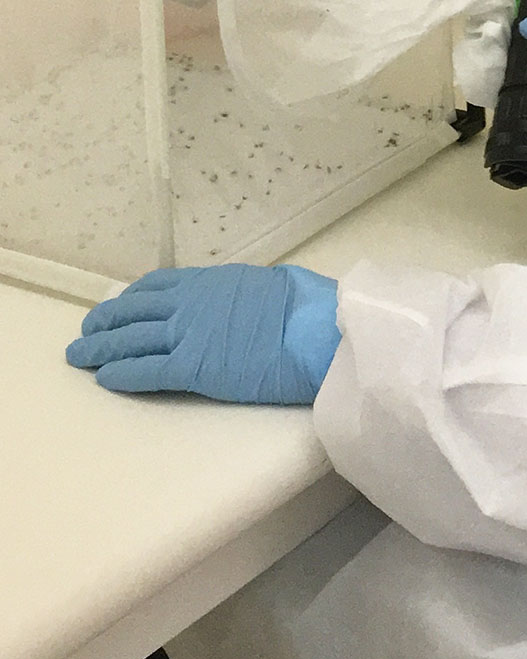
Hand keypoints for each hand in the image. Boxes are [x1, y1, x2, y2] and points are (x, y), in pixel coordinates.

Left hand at [65, 263, 340, 404]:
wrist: (313, 329)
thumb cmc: (305, 305)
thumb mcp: (269, 284)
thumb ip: (242, 292)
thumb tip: (241, 298)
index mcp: (210, 281)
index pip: (156, 286)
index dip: (131, 298)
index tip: (117, 306)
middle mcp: (190, 304)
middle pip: (133, 311)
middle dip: (105, 322)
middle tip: (86, 331)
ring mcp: (187, 335)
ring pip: (130, 339)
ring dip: (100, 347)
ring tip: (80, 355)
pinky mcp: (191, 368)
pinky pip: (145, 369)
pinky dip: (121, 372)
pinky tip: (104, 377)